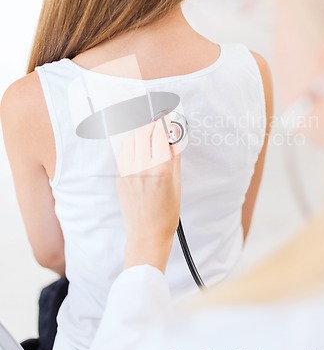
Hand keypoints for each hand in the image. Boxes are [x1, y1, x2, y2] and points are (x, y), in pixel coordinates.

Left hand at [116, 119, 180, 272]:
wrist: (147, 233)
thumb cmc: (166, 213)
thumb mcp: (177, 183)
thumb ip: (174, 157)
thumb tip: (174, 138)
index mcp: (160, 169)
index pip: (159, 134)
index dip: (163, 121)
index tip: (166, 116)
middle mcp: (142, 168)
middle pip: (143, 132)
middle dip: (151, 123)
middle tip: (158, 121)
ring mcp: (128, 171)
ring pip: (131, 139)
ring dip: (140, 132)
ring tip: (148, 132)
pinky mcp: (120, 176)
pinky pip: (124, 152)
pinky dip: (132, 145)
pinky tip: (139, 147)